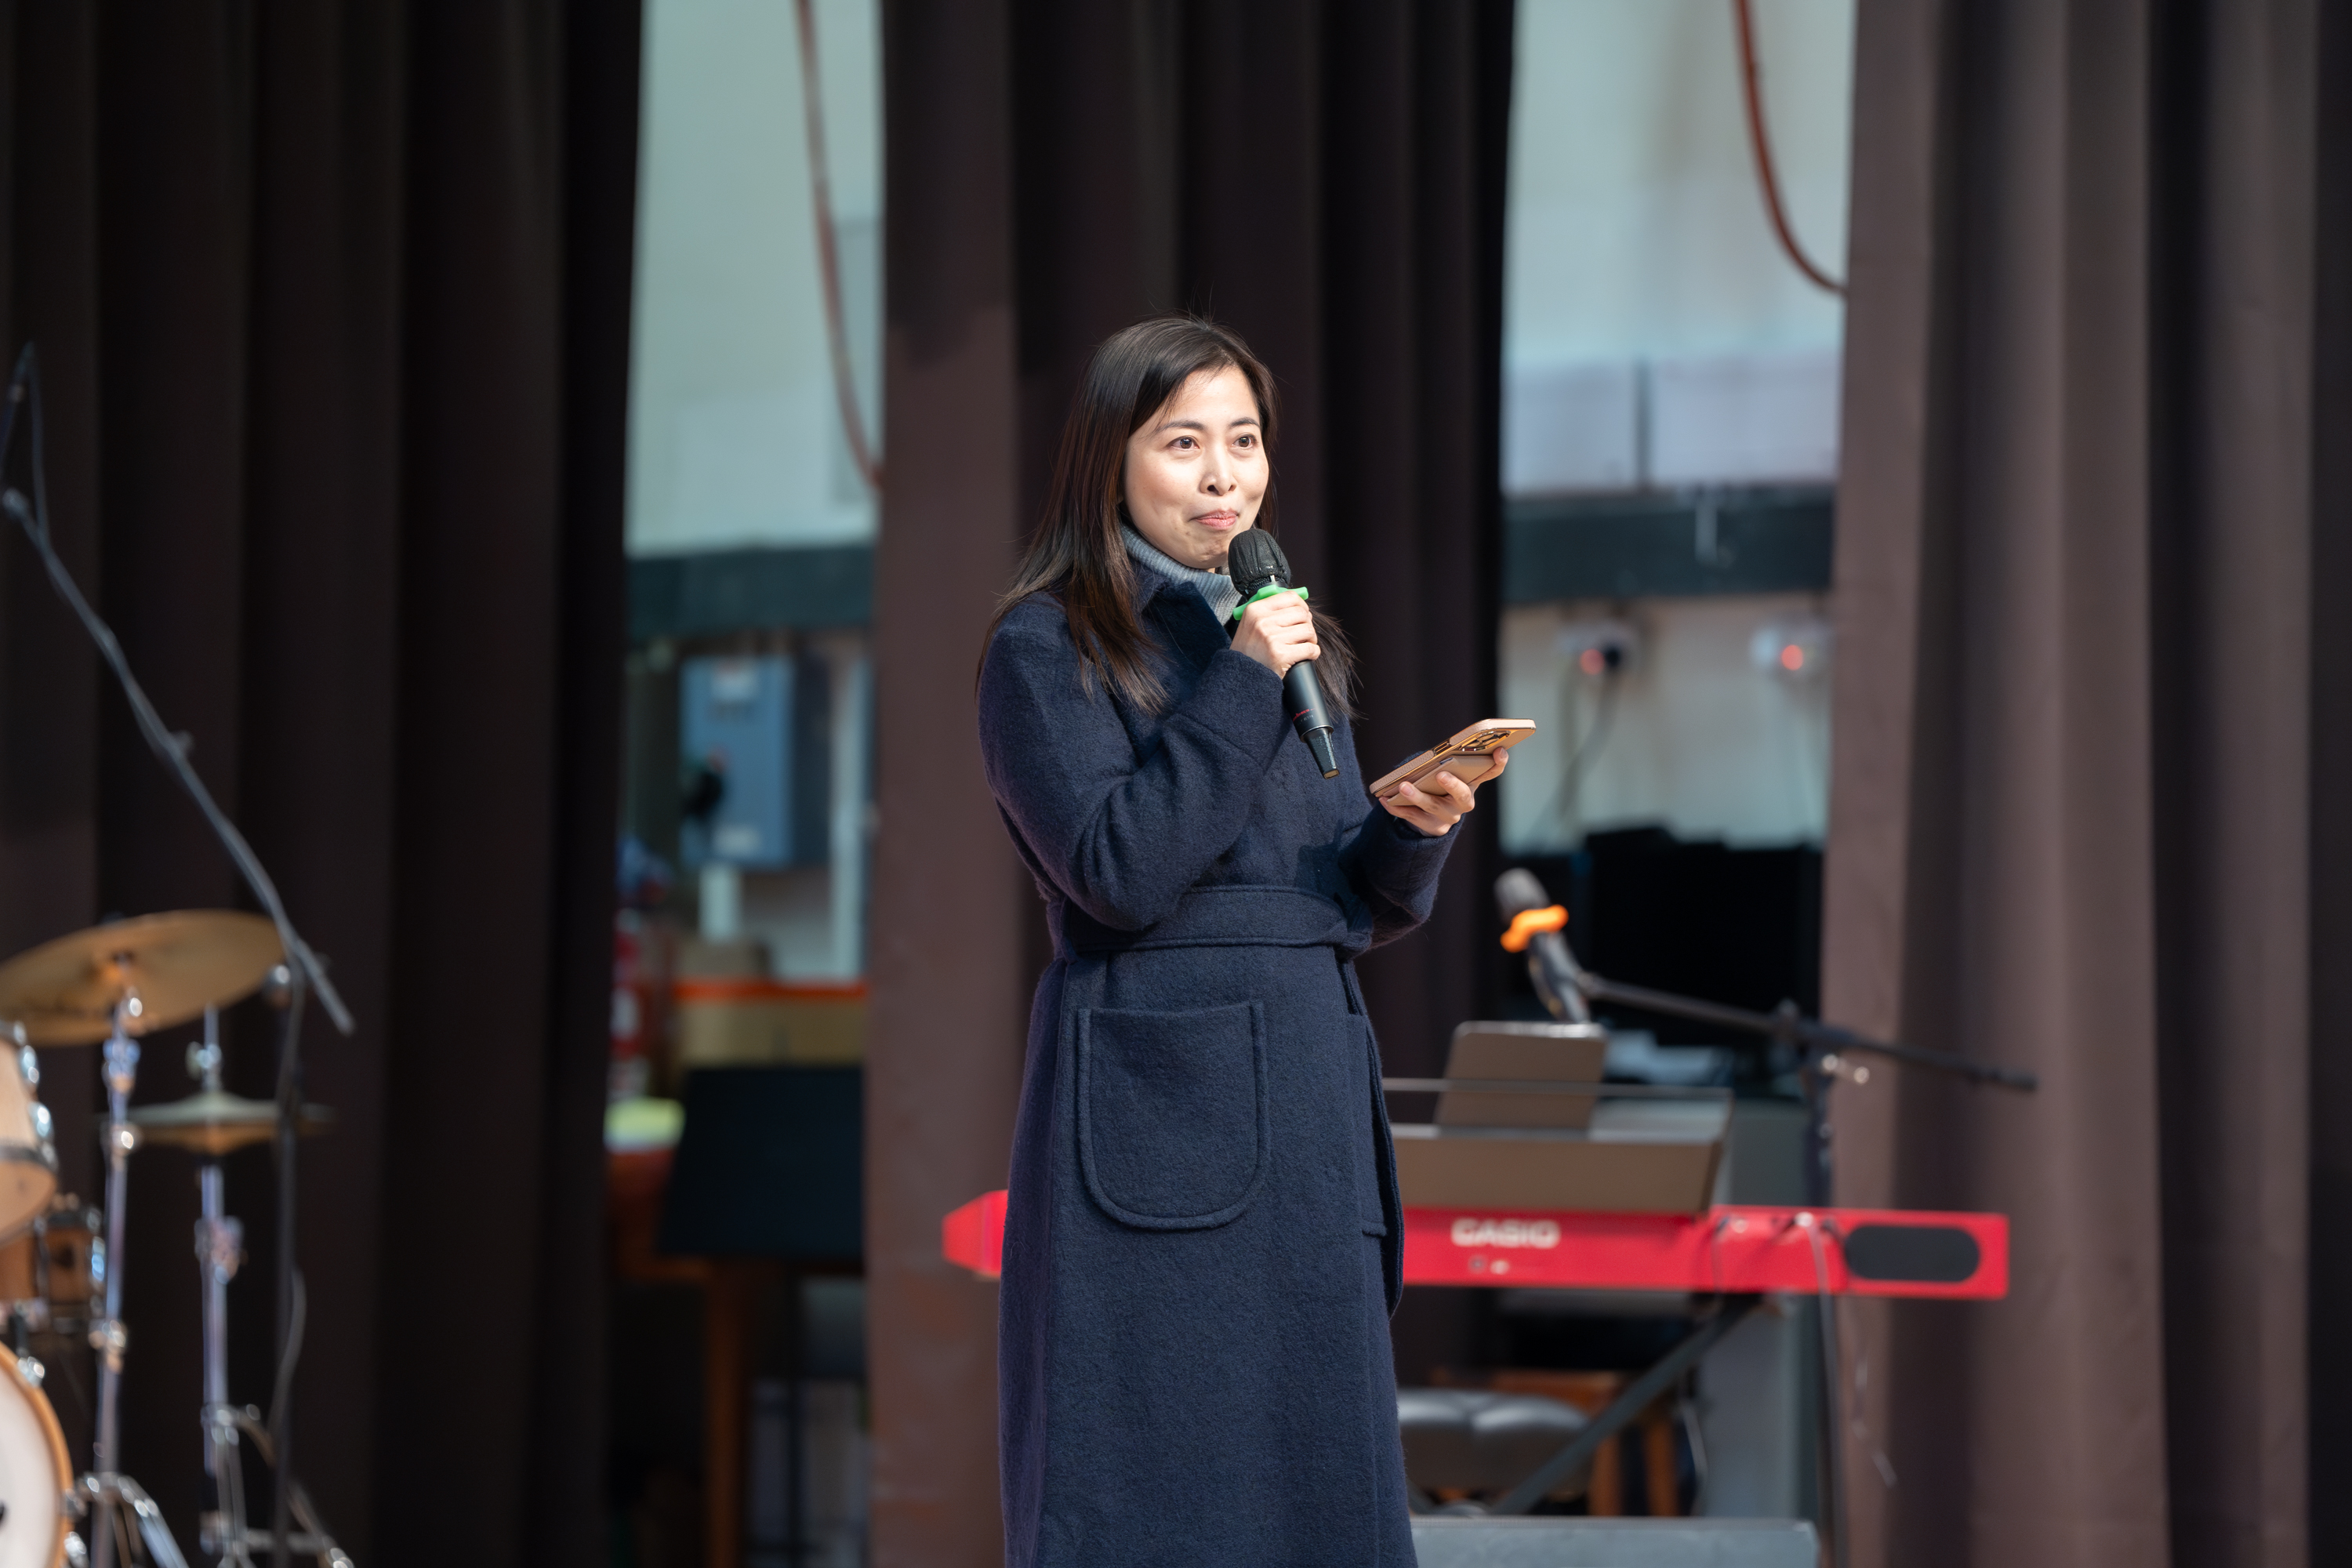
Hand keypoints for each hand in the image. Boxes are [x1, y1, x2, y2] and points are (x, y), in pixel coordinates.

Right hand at [1231, 590, 1318, 677]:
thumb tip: (1299, 603)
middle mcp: (1263, 622)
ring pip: (1308, 630)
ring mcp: (1272, 638)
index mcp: (1255, 610)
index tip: (1303, 613)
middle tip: (1303, 634)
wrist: (1240, 675)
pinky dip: (1313, 652)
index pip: (1290, 597)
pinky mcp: (1281, 655)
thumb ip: (1270, 611)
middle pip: (1302, 613)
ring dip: (1310, 639)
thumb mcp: (1251, 624)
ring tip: (1302, 645)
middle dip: (1307, 624)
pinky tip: (1307, 655)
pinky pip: (1310, 649)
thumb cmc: (1248, 650)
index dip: (1302, 605)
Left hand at [1380, 749, 1506, 836]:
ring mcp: (1449, 817)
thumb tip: (1427, 757)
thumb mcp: (1444, 773)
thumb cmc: (1436, 785)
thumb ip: (1443, 764)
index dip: (1498, 763)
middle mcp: (1464, 802)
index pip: (1491, 772)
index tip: (1500, 750)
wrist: (1429, 816)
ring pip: (1433, 807)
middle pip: (1463, 796)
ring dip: (1417, 797)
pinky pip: (1413, 817)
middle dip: (1453, 785)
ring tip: (1402, 787)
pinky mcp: (1433, 829)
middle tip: (1441, 774)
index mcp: (1471, 783)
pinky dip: (1397, 808)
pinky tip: (1385, 799)